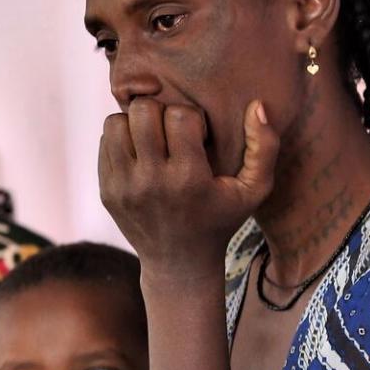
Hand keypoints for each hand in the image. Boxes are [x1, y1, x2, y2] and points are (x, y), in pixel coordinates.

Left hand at [98, 98, 279, 279]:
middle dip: (160, 112)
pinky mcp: (107, 190)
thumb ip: (264, 147)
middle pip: (143, 111)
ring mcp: (124, 187)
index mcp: (189, 178)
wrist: (179, 264)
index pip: (179, 115)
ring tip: (153, 139)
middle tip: (172, 131)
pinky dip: (122, 140)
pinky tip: (141, 155)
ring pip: (116, 122)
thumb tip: (257, 105)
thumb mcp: (254, 190)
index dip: (192, 117)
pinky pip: (105, 141)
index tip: (198, 136)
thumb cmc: (221, 220)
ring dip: (136, 124)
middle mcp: (152, 182)